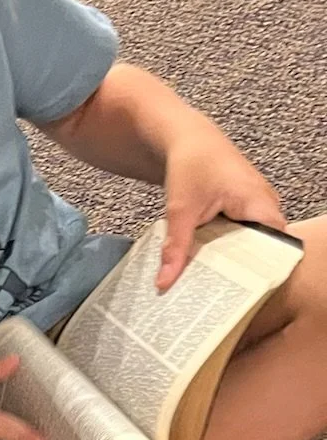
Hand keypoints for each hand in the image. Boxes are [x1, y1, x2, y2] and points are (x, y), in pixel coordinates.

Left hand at [159, 133, 288, 289]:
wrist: (189, 139)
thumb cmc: (191, 163)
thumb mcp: (180, 209)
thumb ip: (176, 248)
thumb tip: (165, 283)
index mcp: (260, 204)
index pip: (273, 250)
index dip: (256, 274)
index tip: (235, 296)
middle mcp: (266, 206)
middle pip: (259, 251)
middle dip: (238, 274)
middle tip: (216, 300)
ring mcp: (257, 208)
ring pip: (247, 245)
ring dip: (229, 263)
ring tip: (210, 289)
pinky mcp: (245, 210)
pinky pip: (239, 237)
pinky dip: (223, 250)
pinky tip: (207, 267)